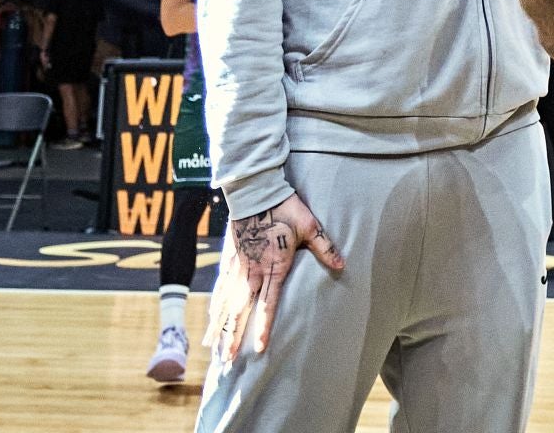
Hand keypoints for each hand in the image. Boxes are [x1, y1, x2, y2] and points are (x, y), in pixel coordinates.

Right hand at [203, 193, 344, 362]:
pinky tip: (211, 320)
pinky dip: (215, 307)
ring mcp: (238, 267)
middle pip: (241, 311)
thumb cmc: (285, 208)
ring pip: (227, 304)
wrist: (255, 192)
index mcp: (273, 267)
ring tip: (215, 349)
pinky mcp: (229, 260)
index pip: (268, 304)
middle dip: (233, 337)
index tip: (259, 348)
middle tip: (227, 361)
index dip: (263, 327)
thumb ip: (324, 247)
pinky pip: (220, 289)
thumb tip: (341, 264)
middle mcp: (252, 272)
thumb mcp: (310, 226)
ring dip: (221, 327)